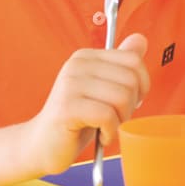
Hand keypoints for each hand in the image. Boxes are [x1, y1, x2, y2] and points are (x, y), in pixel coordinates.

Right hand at [22, 33, 149, 174]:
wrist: (42, 147)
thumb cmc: (78, 120)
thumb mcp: (104, 89)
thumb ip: (121, 65)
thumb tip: (140, 38)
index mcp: (87, 56)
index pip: (133, 60)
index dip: (141, 85)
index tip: (129, 101)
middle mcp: (77, 64)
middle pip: (130, 80)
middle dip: (131, 105)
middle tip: (114, 118)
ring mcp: (70, 84)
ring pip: (122, 98)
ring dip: (121, 120)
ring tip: (106, 127)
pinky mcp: (67, 107)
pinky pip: (107, 116)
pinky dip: (110, 131)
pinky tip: (101, 136)